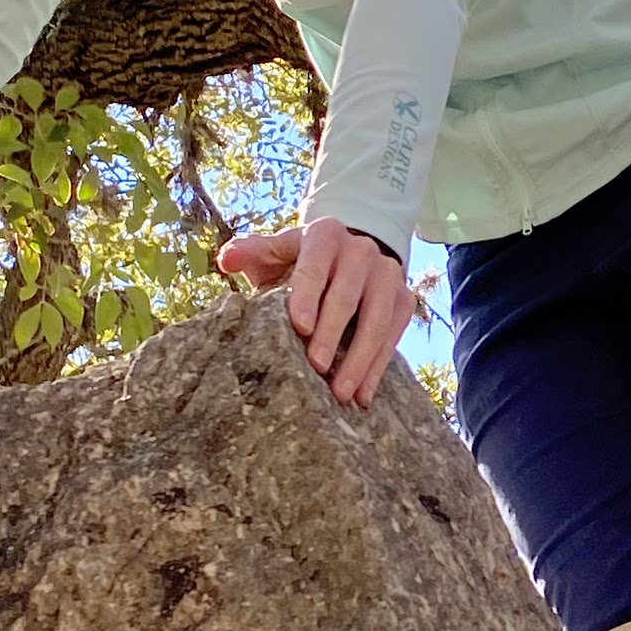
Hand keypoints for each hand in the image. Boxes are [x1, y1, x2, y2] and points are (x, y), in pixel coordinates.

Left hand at [216, 214, 417, 409]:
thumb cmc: (302, 261)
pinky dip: (377, 368)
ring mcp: (388, 275)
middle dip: (332, 334)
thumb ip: (252, 253)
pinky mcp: (404, 299)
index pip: (314, 266)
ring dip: (359, 359)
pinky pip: (393, 336)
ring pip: (377, 320)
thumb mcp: (277, 252)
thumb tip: (226, 259)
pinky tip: (362, 395)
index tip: (300, 327)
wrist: (351, 256)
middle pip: (347, 296)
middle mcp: (362, 250)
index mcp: (326, 235)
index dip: (307, 296)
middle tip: (316, 367)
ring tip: (341, 393)